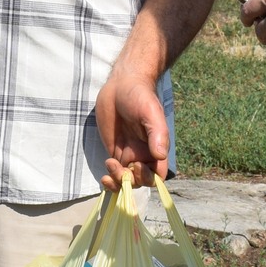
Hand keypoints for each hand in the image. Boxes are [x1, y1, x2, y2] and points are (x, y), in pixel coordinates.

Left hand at [96, 65, 167, 190]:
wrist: (121, 85)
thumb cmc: (140, 96)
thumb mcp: (150, 112)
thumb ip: (157, 133)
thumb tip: (160, 155)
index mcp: (156, 149)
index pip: (158, 175)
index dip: (149, 178)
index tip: (136, 165)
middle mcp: (143, 155)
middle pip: (140, 181)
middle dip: (130, 181)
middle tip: (119, 167)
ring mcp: (128, 154)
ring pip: (126, 181)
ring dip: (118, 182)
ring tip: (110, 164)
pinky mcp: (114, 151)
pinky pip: (114, 173)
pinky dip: (110, 179)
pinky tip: (104, 174)